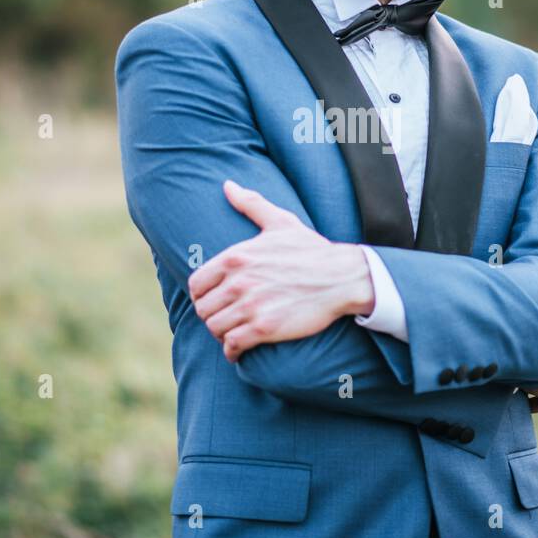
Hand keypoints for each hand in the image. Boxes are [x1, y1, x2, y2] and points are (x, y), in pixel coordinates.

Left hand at [187, 181, 374, 361]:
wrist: (341, 277)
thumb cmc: (311, 250)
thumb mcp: (280, 222)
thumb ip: (251, 204)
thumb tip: (228, 185)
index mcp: (236, 257)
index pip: (196, 284)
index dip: (201, 295)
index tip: (212, 300)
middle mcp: (239, 282)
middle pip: (203, 309)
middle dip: (211, 316)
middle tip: (223, 319)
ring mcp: (251, 306)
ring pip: (215, 328)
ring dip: (221, 334)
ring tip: (231, 334)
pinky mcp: (265, 328)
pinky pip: (233, 345)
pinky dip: (232, 351)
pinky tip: (238, 350)